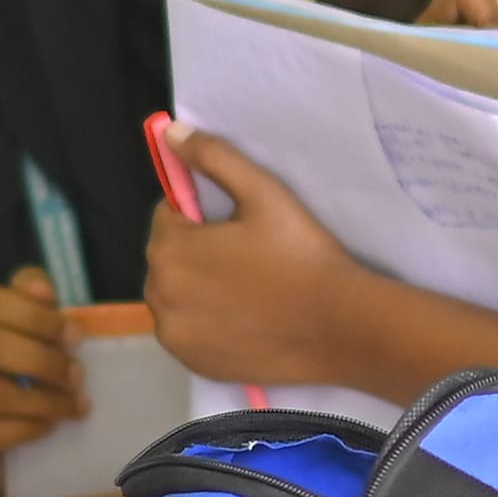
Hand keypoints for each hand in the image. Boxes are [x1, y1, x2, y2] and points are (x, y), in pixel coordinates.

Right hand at [0, 273, 86, 496]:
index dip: (32, 314)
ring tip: (74, 404)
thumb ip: (27, 303)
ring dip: (45, 399)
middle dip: (42, 358)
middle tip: (77, 374)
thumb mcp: (17, 336)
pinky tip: (49, 426)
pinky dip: (28, 428)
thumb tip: (40, 287)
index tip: (75, 333)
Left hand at [136, 129, 392, 393]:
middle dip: (196, 251)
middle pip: (168, 259)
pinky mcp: (193, 363)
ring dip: (196, 287)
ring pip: (175, 296)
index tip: (237, 225)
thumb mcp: (263, 193)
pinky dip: (204, 322)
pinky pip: (187, 331)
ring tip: (246, 288)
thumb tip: (171, 133)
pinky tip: (242, 318)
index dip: (201, 216)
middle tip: (247, 256)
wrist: (338, 325)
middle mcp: (159, 296)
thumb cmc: (300, 253)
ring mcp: (175, 335)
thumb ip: (214, 158)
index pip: (168, 216)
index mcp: (170, 250)